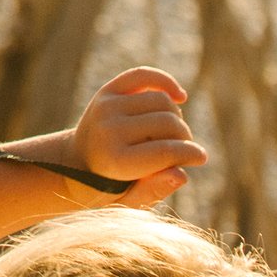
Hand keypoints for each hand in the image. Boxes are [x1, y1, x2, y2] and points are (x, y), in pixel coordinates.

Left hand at [72, 65, 208, 203]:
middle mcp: (109, 129)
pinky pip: (144, 75)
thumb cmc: (109, 186)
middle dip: (184, 138)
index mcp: (115, 160)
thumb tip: (181, 174)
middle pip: (168, 123)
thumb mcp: (129, 201)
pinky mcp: (107, 91)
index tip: (200, 158)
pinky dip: (165, 82)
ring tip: (170, 134)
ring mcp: (106, 105)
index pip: (166, 151)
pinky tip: (179, 96)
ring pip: (163, 100)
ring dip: (176, 117)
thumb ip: (154, 190)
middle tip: (183, 150)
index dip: (191, 154)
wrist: (76, 161)